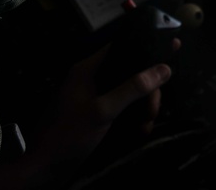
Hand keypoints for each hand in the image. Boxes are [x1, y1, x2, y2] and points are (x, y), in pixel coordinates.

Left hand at [0, 43, 175, 188]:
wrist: (43, 169)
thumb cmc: (68, 134)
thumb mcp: (103, 110)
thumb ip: (133, 88)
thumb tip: (164, 68)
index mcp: (89, 69)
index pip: (123, 47)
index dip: (147, 46)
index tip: (173, 48)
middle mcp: (93, 79)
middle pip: (132, 73)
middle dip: (147, 91)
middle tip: (152, 111)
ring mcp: (96, 97)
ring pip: (131, 93)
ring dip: (142, 108)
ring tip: (144, 126)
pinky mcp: (98, 115)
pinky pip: (124, 109)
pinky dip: (134, 119)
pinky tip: (139, 132)